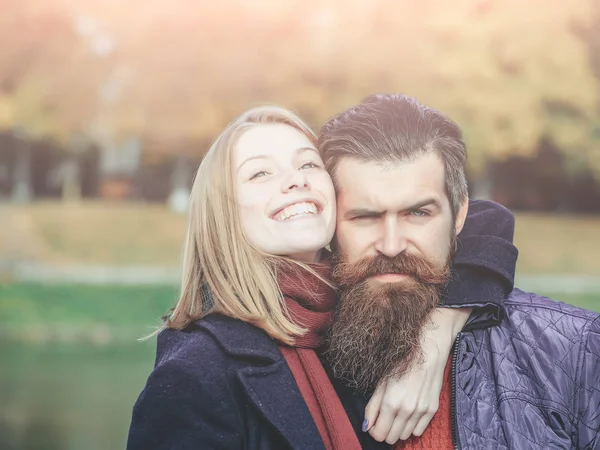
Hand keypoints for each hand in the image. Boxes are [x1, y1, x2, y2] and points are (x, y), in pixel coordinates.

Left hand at [364, 307, 470, 443]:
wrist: (428, 352)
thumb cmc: (401, 363)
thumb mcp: (381, 382)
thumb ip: (372, 406)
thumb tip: (366, 426)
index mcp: (390, 402)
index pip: (378, 434)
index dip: (373, 430)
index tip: (373, 422)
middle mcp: (406, 410)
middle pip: (391, 438)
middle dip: (385, 430)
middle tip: (384, 418)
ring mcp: (420, 412)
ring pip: (404, 436)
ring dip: (398, 429)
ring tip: (396, 414)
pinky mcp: (432, 410)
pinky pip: (418, 431)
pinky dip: (411, 427)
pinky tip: (408, 414)